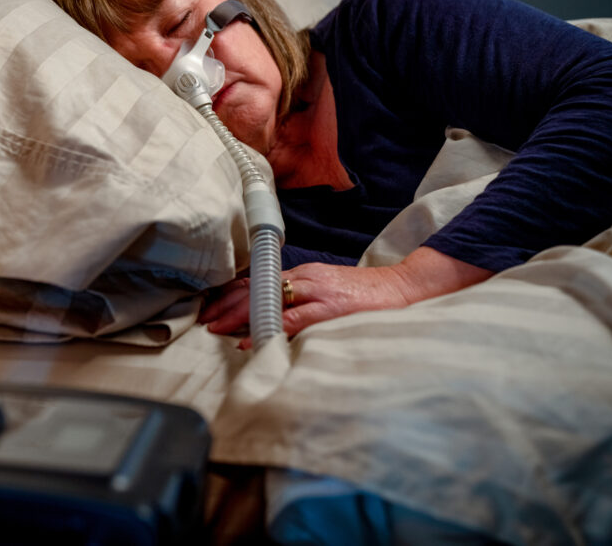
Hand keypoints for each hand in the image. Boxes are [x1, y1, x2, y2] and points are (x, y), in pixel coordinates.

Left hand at [198, 246, 492, 348]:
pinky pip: (292, 319)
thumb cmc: (369, 297)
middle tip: (204, 318)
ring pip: (269, 299)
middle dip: (226, 303)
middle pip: (257, 287)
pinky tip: (249, 337)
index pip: (260, 280)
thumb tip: (272, 318)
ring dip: (238, 314)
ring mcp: (318, 292)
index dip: (231, 293)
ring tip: (215, 327)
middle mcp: (307, 278)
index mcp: (306, 275)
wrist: (407, 288)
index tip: (210, 306)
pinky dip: (267, 327)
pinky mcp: (331, 309)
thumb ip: (303, 302)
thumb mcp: (330, 293)